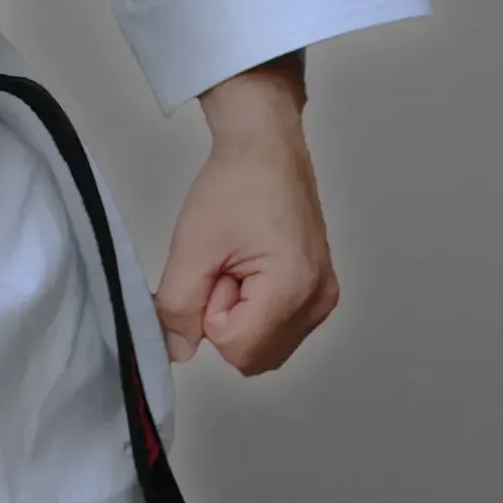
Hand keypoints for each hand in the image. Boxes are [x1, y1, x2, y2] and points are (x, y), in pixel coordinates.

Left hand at [152, 118, 339, 376]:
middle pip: (254, 355)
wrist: (265, 146)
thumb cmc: (232, 186)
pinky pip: (279, 328)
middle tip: (225, 264)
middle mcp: (319, 303)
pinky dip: (257, 309)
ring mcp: (325, 299)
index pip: (236, 348)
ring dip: (241, 314)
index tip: (216, 267)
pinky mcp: (321, 291)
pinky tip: (254, 266)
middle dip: (226, 317)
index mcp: (294, 290)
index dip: (211, 312)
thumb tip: (178, 353)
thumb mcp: (192, 244)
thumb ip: (178, 305)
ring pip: (265, 347)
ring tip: (239, 262)